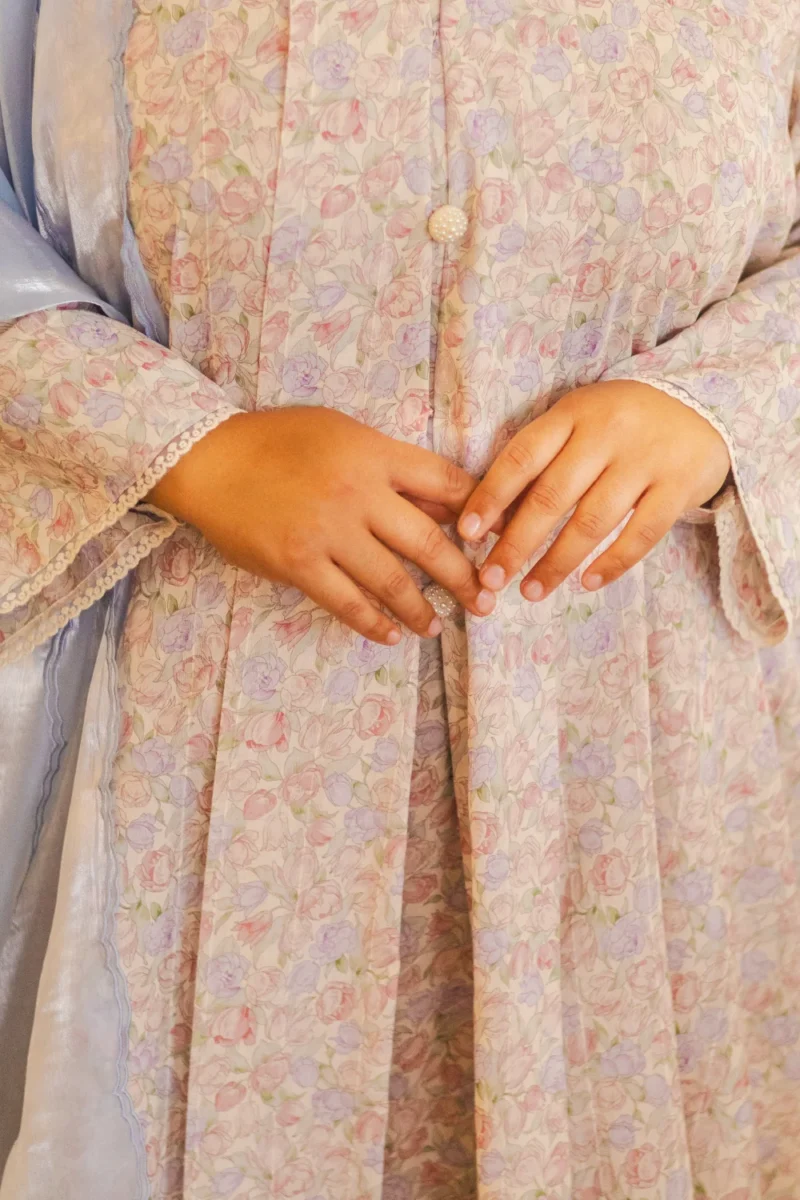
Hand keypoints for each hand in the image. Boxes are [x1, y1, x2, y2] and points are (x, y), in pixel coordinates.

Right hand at [146, 407, 495, 643]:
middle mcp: (358, 494)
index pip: (444, 482)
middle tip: (485, 599)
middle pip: (428, 541)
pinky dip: (374, 622)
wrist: (209, 460)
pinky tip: (392, 634)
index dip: (476, 513)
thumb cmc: (276, 440)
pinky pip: (347, 602)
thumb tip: (443, 501)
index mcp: (373, 455)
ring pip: (391, 580)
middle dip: (463, 576)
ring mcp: (328, 532)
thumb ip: (391, 466)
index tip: (496, 538)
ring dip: (421, 609)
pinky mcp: (299, 564)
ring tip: (437, 626)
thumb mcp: (341, 433)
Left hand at [457, 380, 730, 600]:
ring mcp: (645, 460)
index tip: (466, 534)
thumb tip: (495, 519)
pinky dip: (611, 563)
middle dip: (516, 543)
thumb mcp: (580, 420)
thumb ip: (544, 459)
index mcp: (572, 414)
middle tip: (491, 578)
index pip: (522, 457)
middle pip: (552, 496)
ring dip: (557, 562)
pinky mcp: (679, 486)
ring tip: (531, 590)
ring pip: (592, 521)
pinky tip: (586, 583)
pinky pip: (641, 534)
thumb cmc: (622, 421)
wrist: (703, 402)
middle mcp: (607, 434)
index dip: (491, 497)